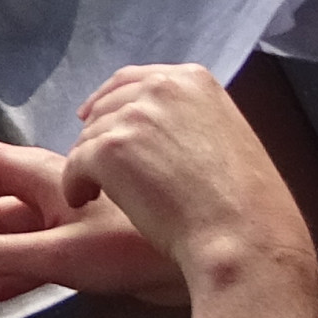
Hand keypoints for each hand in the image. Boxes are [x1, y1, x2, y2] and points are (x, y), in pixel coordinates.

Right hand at [0, 131, 186, 306]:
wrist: (208, 258)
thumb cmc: (138, 249)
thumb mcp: (63, 254)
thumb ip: (3, 254)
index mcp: (40, 178)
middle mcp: (48, 191)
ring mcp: (66, 219)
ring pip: (1, 217)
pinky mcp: (85, 249)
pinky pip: (28, 255)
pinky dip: (0, 269)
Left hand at [64, 64, 314, 292]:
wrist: (242, 237)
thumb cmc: (244, 205)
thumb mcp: (226, 136)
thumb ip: (188, 119)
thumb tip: (151, 127)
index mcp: (192, 80)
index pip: (132, 80)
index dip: (107, 100)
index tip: (90, 116)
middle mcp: (162, 87)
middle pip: (107, 106)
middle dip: (98, 134)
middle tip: (95, 165)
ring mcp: (135, 116)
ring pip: (89, 136)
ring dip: (88, 164)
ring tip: (95, 192)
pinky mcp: (111, 149)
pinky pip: (74, 164)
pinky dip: (73, 185)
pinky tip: (82, 201)